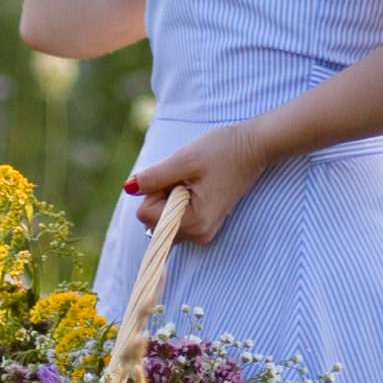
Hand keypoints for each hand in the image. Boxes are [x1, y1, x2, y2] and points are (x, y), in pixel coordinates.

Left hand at [124, 122, 271, 245]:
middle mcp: (199, 235)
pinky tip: (198, 186)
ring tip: (194, 181)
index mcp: (194, 222)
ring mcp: (203, 232)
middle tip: (187, 177)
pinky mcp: (205, 225)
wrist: (253, 147)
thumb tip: (129, 187)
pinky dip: (178, 201)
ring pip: (163, 220)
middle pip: (153, 220)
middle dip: (162, 195)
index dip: (155, 190)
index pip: (146, 215)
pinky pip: (176, 218)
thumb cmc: (222, 150)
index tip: (177, 177)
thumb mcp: (185, 159)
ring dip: (170, 198)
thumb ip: (155, 176)